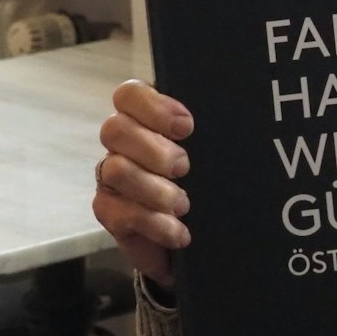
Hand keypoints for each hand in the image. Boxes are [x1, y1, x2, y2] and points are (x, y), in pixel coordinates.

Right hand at [92, 79, 193, 286]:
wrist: (200, 241)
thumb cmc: (208, 189)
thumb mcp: (213, 159)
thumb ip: (209, 138)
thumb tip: (229, 123)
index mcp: (145, 121)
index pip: (129, 94)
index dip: (153, 106)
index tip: (187, 127)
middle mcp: (122, 145)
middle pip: (115, 129)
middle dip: (154, 150)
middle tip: (184, 169)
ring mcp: (110, 178)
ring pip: (115, 169)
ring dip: (155, 190)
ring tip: (183, 206)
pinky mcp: (108, 211)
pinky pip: (118, 211)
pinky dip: (154, 223)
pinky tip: (178, 232)